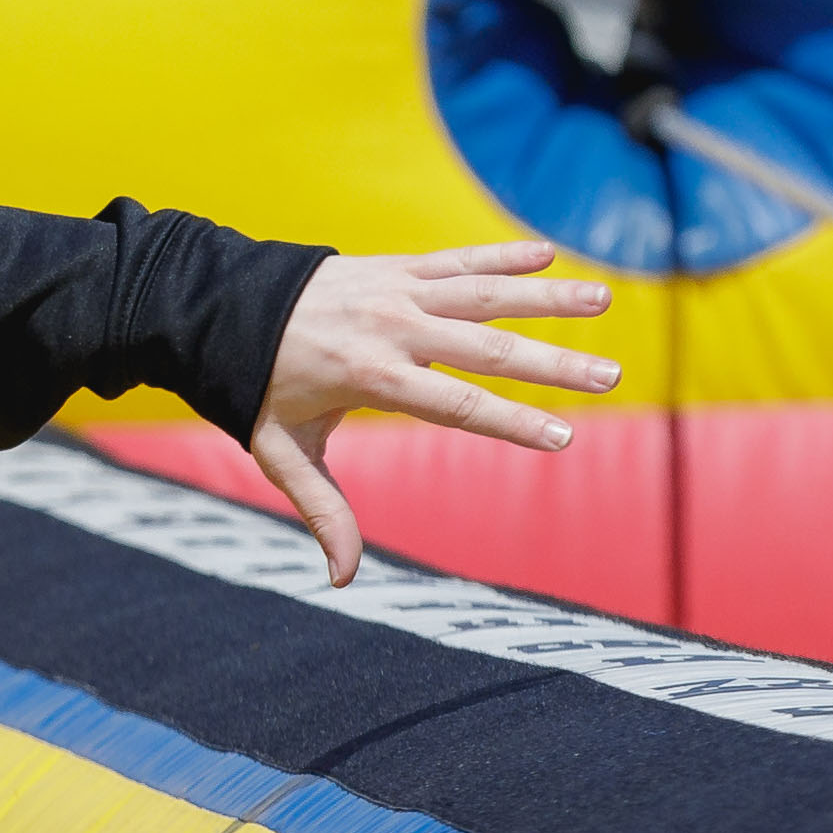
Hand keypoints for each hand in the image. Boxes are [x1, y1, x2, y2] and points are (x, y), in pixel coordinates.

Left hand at [248, 241, 619, 586]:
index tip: (562, 437)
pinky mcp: (395, 265)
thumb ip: (321, 511)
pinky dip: (502, 255)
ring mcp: (397, 291)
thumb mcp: (279, 454)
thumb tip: (342, 578)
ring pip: (485, 293)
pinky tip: (548, 253)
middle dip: (553, 363)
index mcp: (371, 377)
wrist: (221, 308)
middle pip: (488, 348)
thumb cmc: (256, 388)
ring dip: (548, 296)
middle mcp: (393, 329)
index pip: (456, 404)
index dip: (512, 422)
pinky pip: (458, 258)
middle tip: (611, 377)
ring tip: (605, 299)